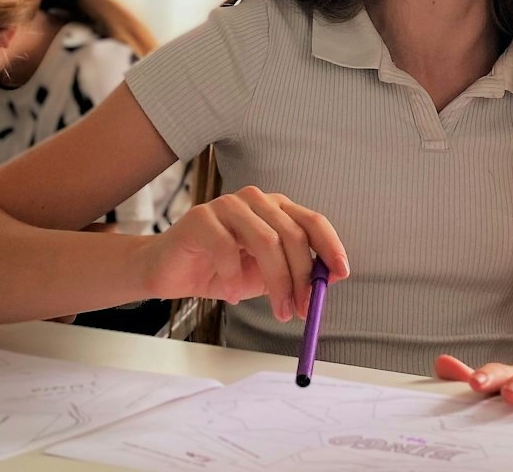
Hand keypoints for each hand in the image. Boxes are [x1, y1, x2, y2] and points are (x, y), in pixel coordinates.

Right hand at [134, 186, 349, 321]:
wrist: (172, 272)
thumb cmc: (222, 270)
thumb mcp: (266, 276)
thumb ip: (295, 273)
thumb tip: (330, 281)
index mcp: (276, 209)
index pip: (312, 221)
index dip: (330, 246)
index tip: (341, 274)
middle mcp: (256, 200)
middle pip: (292, 234)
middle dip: (302, 277)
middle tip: (301, 309)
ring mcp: (228, 205)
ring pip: (266, 241)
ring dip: (277, 283)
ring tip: (277, 311)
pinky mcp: (201, 218)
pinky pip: (228, 249)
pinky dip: (235, 279)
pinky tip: (232, 295)